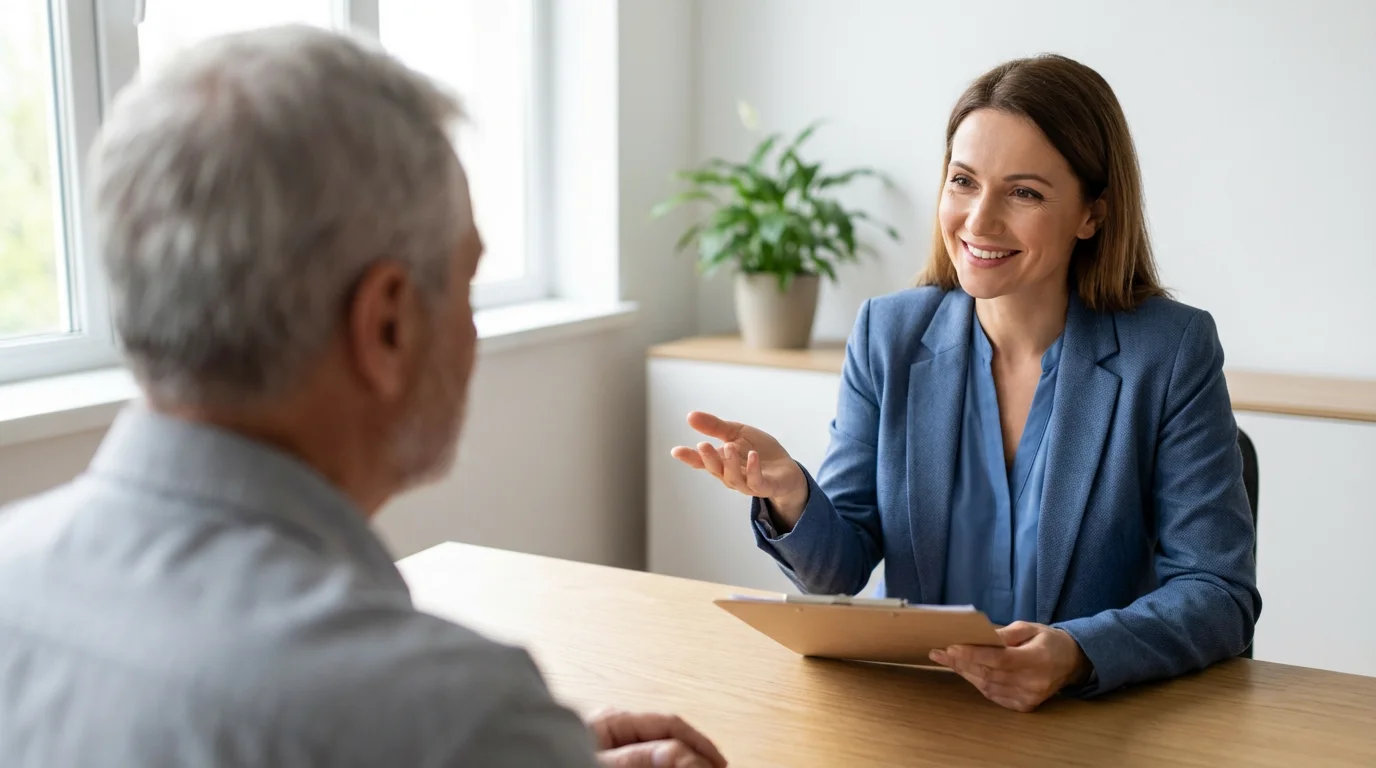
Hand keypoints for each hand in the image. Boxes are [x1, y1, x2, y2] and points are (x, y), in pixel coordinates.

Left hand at [588, 708, 726, 767]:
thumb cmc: (562, 763)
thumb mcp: (604, 763)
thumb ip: (637, 757)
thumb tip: (678, 751)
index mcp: (614, 719)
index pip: (670, 723)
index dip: (699, 741)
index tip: (718, 762)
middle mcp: (616, 726)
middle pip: (669, 734)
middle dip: (696, 750)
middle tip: (716, 766)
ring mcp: (615, 742)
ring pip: (660, 746)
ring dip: (684, 756)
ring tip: (702, 766)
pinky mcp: (614, 757)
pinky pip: (647, 755)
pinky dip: (666, 762)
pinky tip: (677, 766)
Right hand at [669, 411, 807, 528]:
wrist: (786, 469)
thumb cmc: (758, 452)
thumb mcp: (737, 433)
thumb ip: (715, 427)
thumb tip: (690, 416)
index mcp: (722, 462)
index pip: (702, 461)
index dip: (689, 457)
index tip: (676, 451)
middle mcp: (731, 474)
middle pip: (716, 470)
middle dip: (708, 459)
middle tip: (702, 445)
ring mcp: (747, 483)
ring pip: (733, 478)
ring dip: (730, 463)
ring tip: (729, 446)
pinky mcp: (765, 487)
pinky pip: (756, 482)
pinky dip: (753, 470)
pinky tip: (752, 455)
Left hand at [928, 622, 1091, 712]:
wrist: (1071, 663)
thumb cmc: (1047, 641)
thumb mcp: (1030, 628)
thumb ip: (1006, 634)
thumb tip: (981, 637)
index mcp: (1037, 659)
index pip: (999, 659)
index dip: (972, 654)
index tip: (950, 647)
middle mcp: (1034, 682)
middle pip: (989, 674)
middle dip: (961, 663)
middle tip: (939, 652)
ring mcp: (1029, 697)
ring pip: (988, 686)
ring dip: (966, 673)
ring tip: (948, 659)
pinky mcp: (1025, 706)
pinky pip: (994, 696)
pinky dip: (978, 683)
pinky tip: (967, 671)